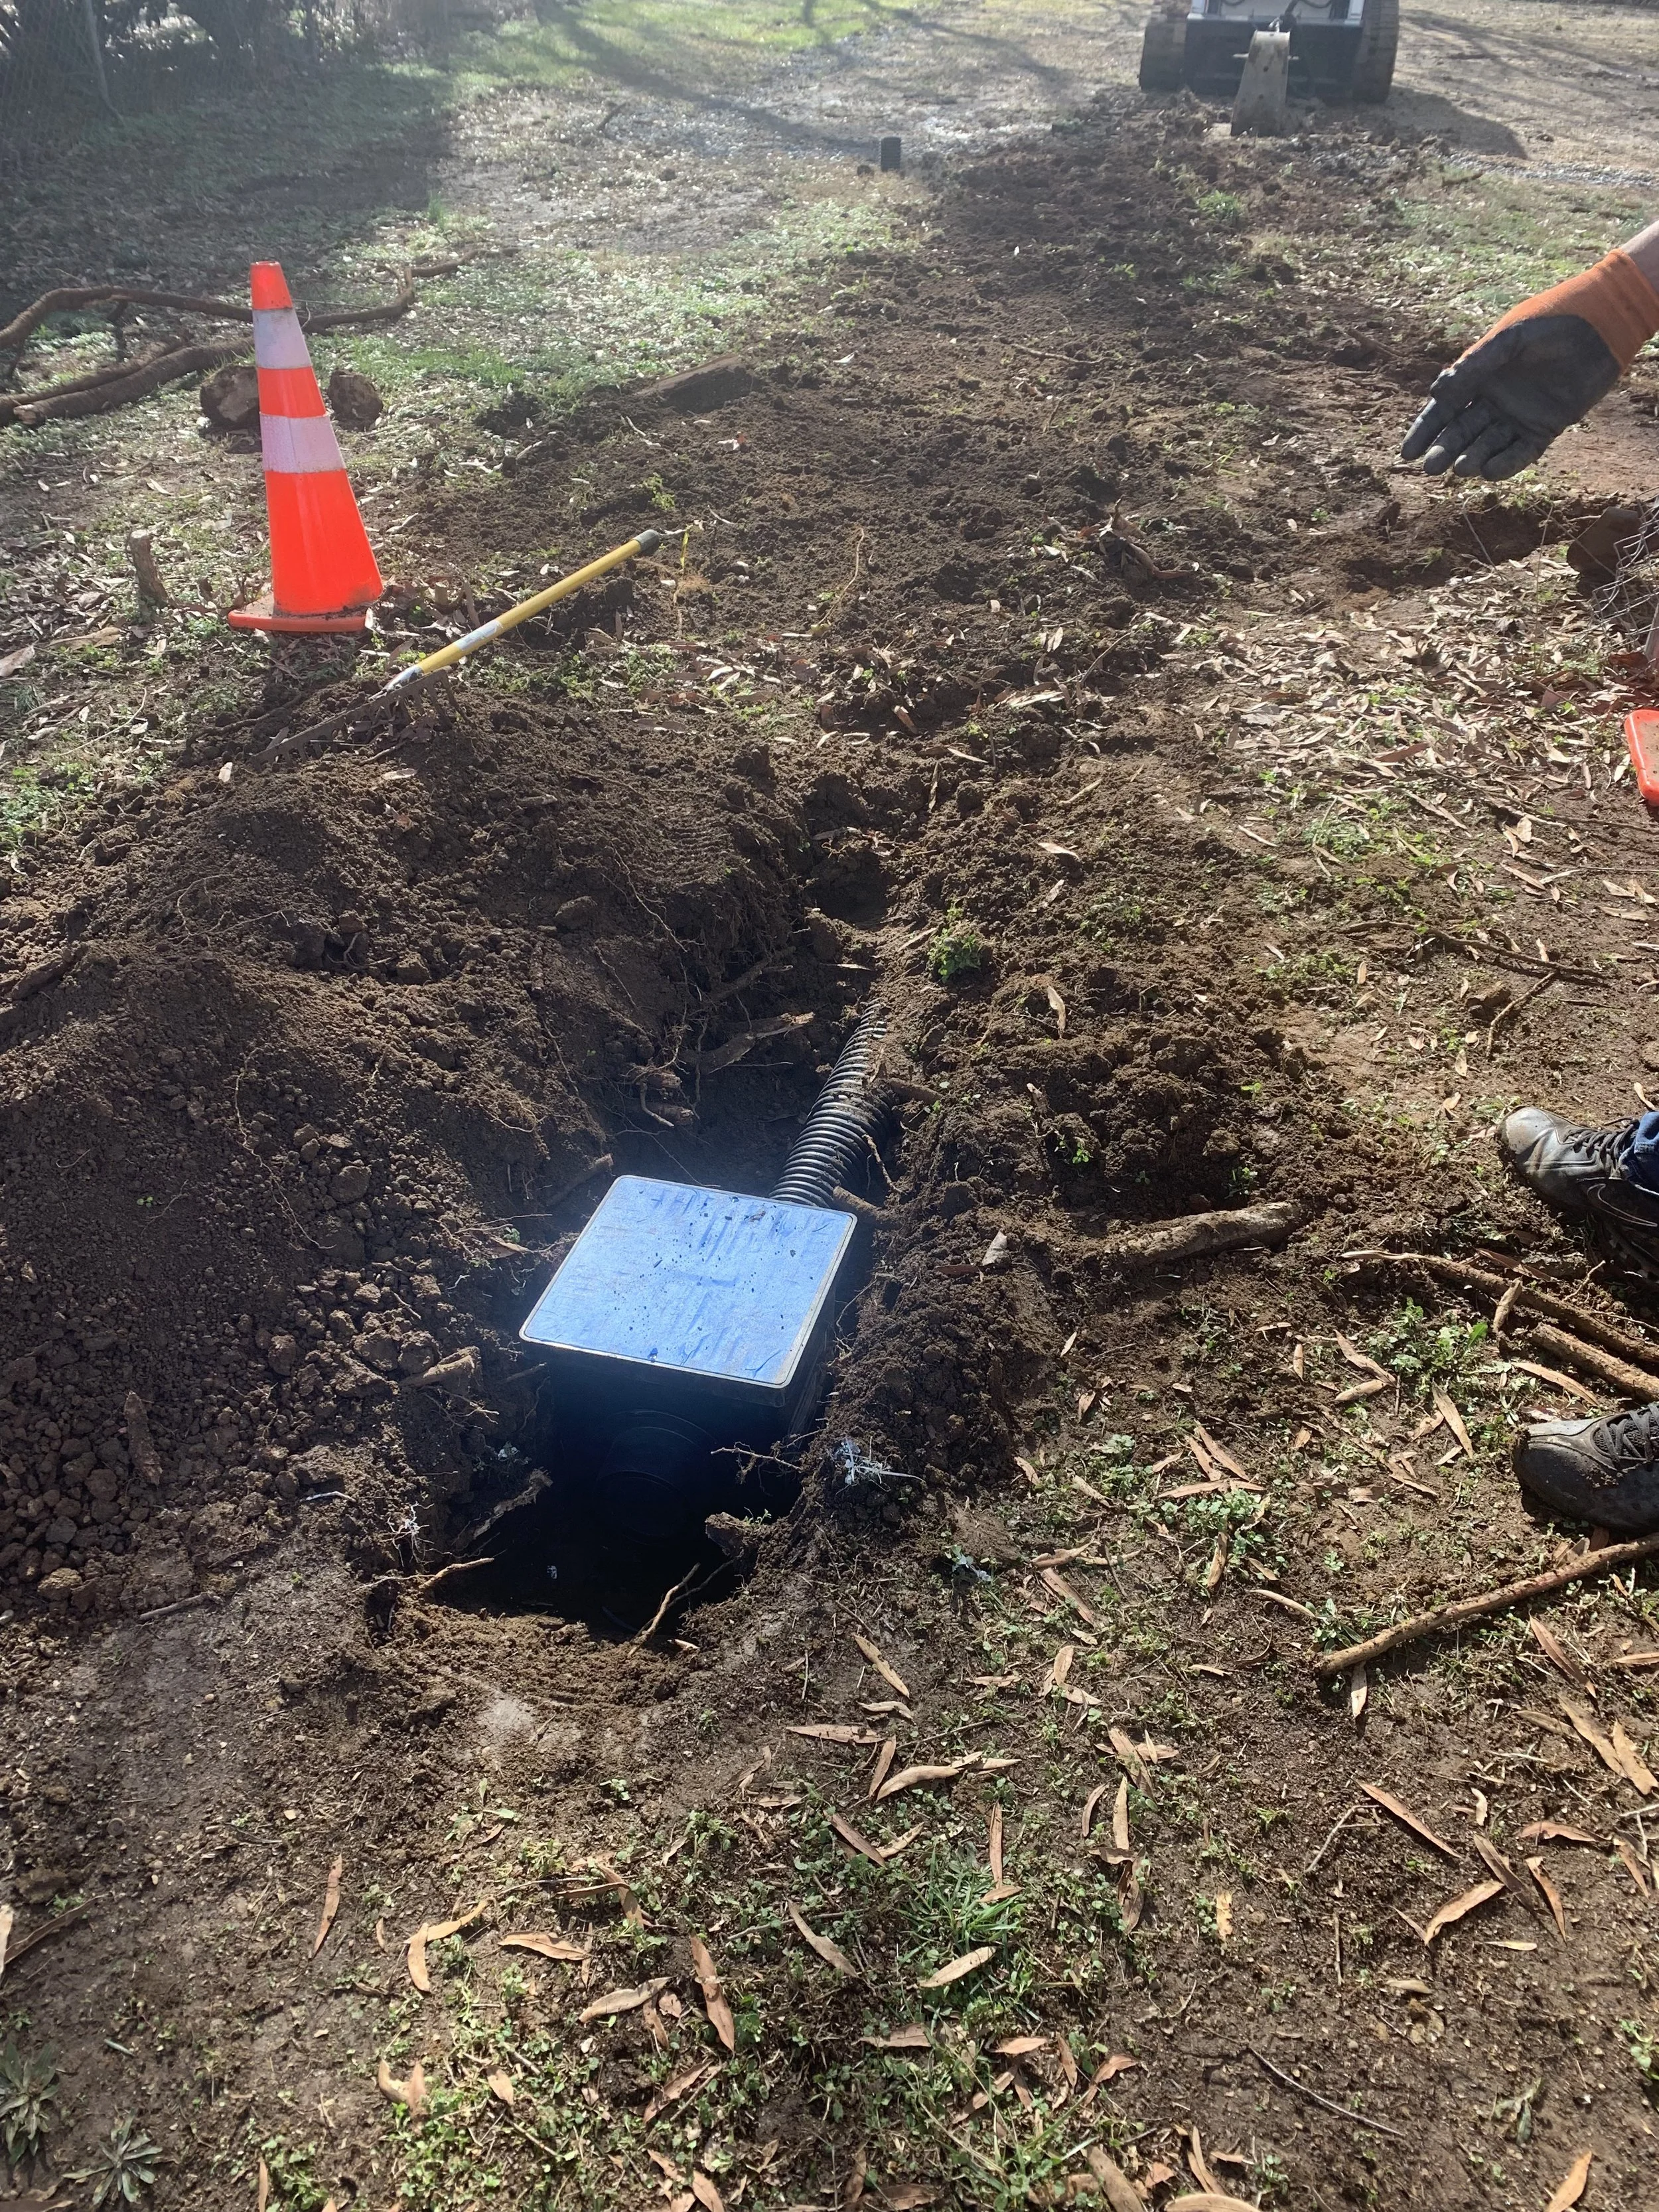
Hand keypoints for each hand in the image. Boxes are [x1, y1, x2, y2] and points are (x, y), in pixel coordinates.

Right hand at [1401, 315, 1621, 479]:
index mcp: (1480, 378)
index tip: (1407, 453)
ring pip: (1488, 445)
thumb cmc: (1551, 321)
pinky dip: (1506, 464)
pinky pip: (1522, 452)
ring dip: (1472, 458)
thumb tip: (1436, 393)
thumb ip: (1474, 365)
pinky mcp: (1546, 427)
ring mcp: (1520, 416)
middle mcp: (1496, 400)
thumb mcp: (1509, 338)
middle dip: (1445, 450)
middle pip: (1461, 433)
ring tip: (1462, 468)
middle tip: (1432, 468)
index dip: (1425, 431)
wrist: (1600, 323)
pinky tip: (1489, 471)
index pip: (1444, 410)